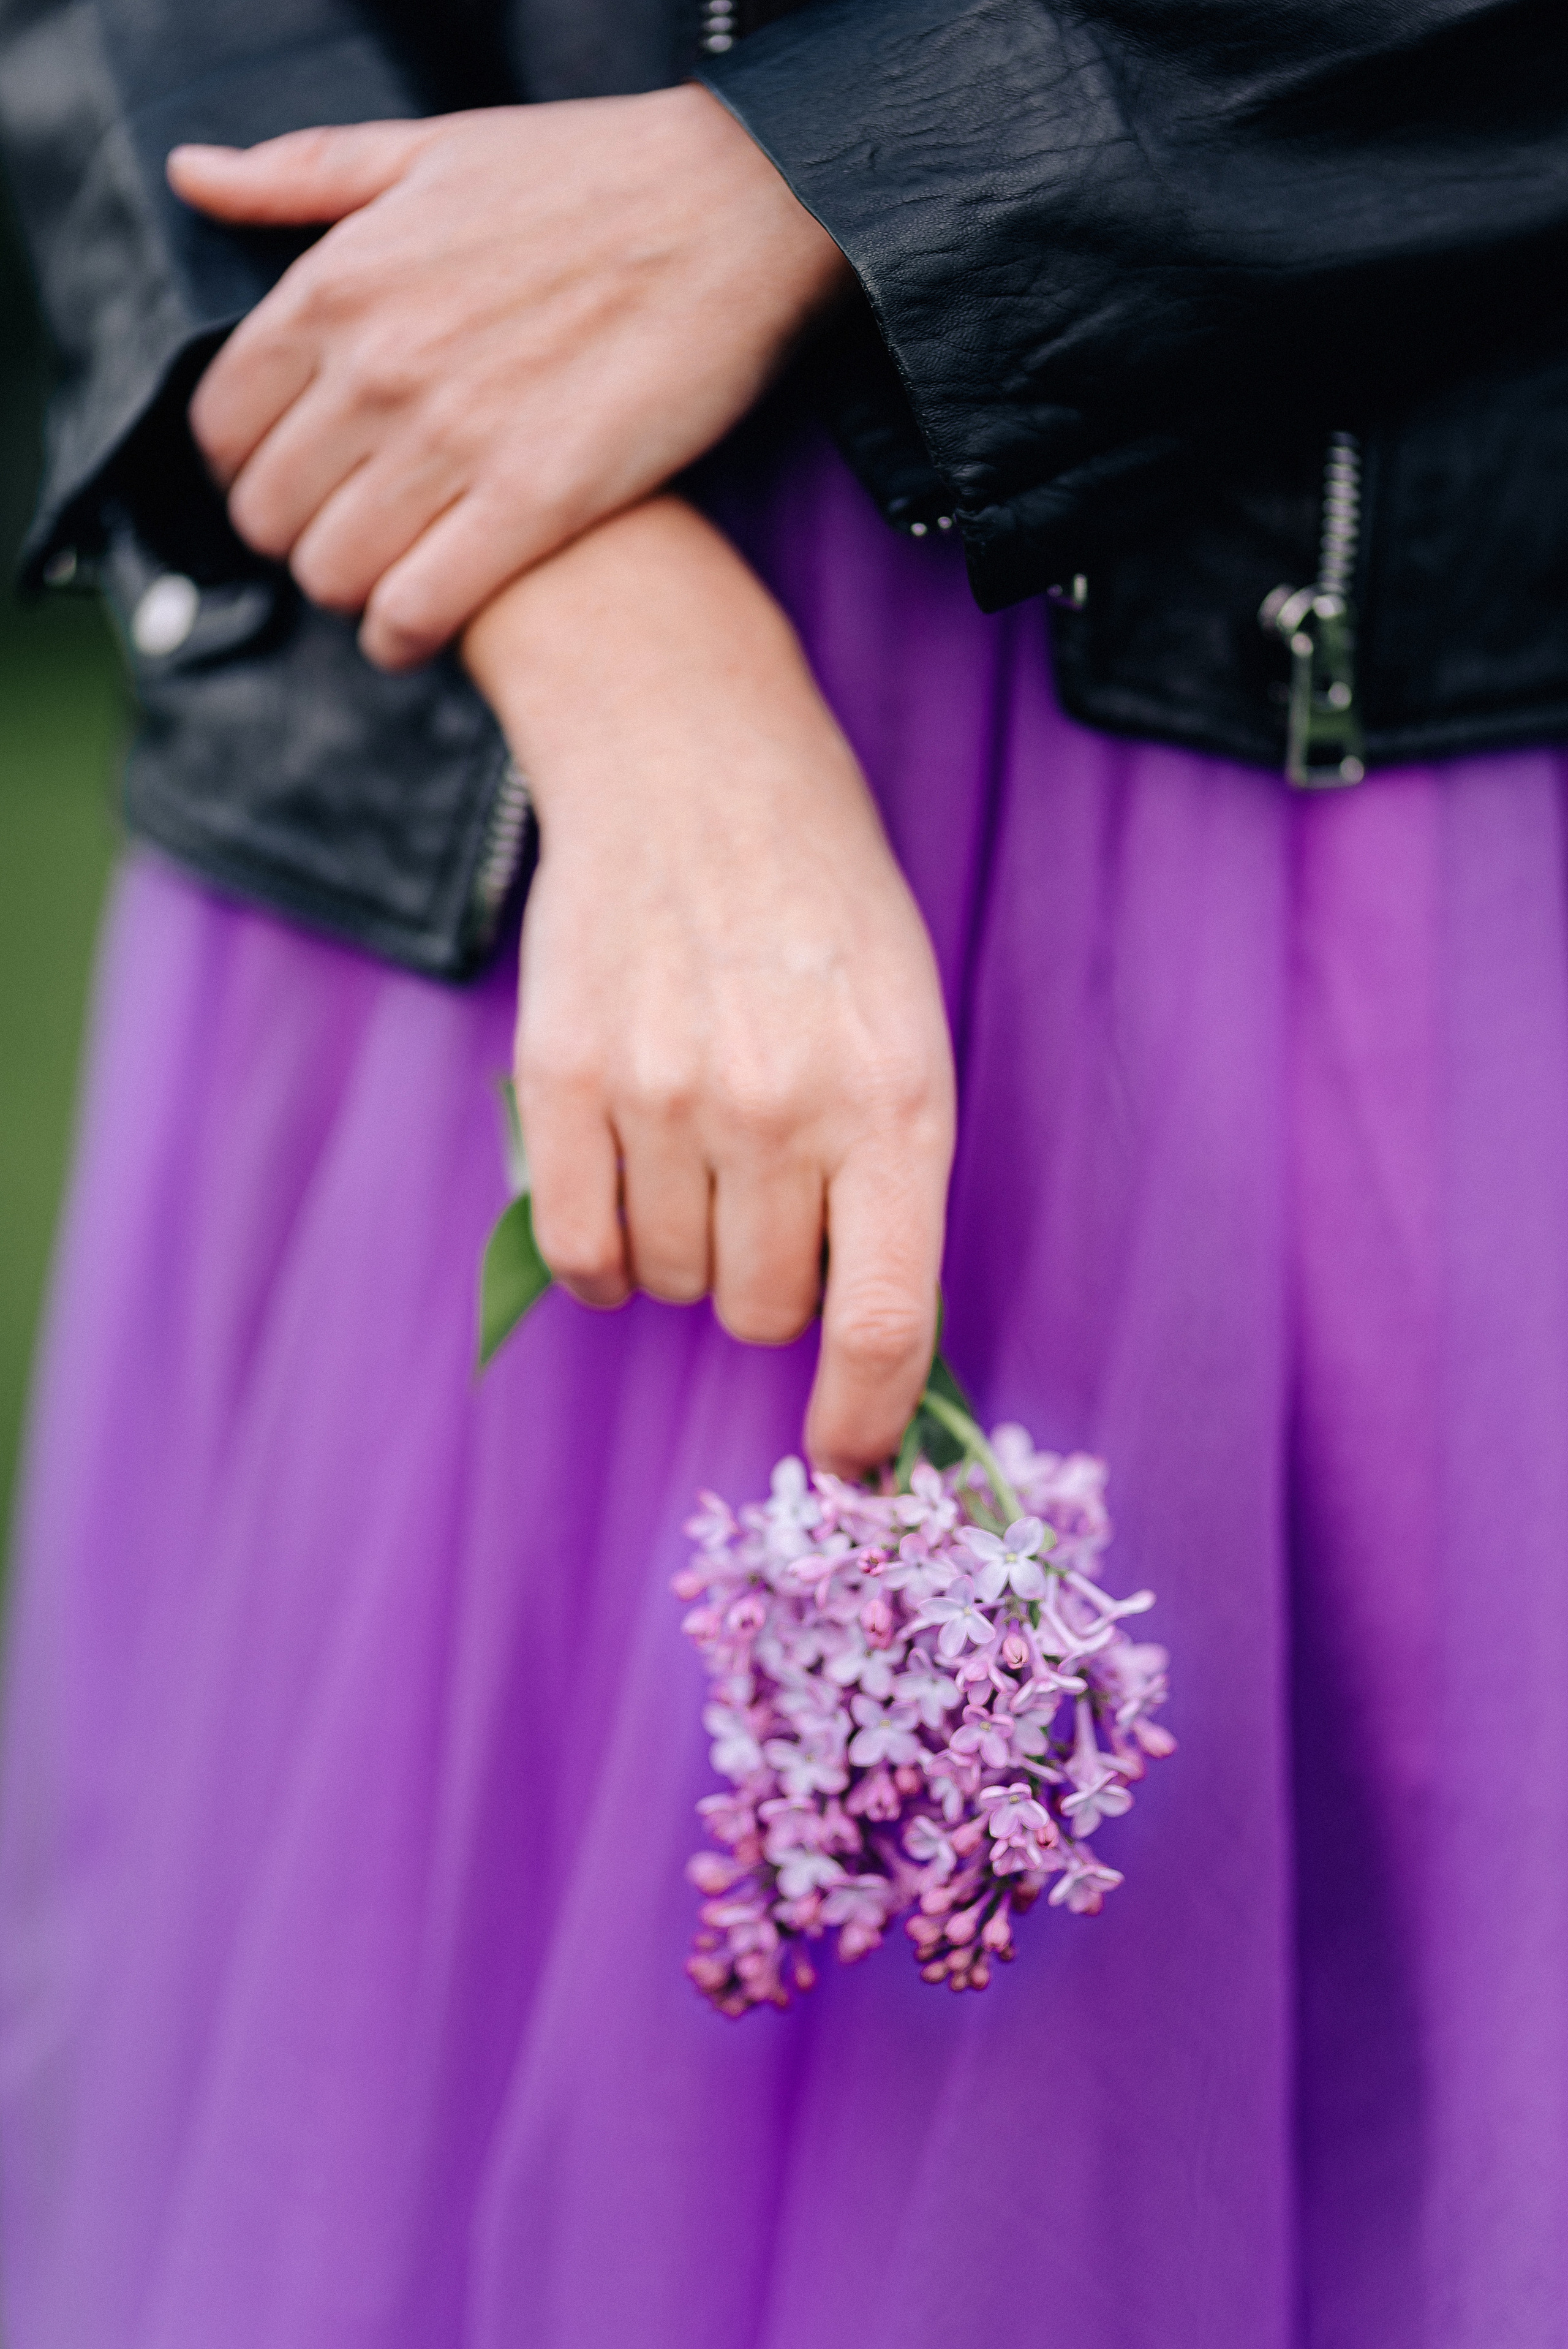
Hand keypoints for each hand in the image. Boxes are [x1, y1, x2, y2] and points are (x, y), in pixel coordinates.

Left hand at [168, 91, 848, 670]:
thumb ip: (302, 173)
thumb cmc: (592, 176)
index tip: (282, 480)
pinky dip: (403, 637)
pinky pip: (416, 610)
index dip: (242, 469)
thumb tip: (195, 178)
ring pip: (334, 573)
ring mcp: (453, 442)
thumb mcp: (429, 148)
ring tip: (385, 583)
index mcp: (337, 286)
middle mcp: (377, 368)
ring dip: (350, 594)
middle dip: (295, 540)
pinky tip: (418, 631)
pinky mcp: (533, 505)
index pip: (223, 425)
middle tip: (342, 538)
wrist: (735, 210)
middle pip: (270, 514)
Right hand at [463, 499, 954, 1472]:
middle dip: (773, 1286)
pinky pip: (579, 1248)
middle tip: (771, 1192)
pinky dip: (605, 1254)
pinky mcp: (564, 1078)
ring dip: (692, 1252)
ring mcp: (664, 1095)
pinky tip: (629, 1191)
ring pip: (674, 1283)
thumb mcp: (909, 1028)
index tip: (847, 1466)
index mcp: (897, 1103)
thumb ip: (888, 1178)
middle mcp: (781, 1109)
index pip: (882, 1320)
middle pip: (763, 1310)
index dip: (864, 1420)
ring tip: (703, 1147)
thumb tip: (856, 1342)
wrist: (696, 771)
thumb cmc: (824, 911)